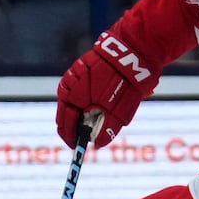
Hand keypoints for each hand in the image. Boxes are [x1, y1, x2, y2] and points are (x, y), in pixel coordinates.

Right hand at [56, 32, 156, 148]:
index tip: (78, 147)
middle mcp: (68, 87)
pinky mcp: (81, 66)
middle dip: (74, 125)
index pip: (64, 126)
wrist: (133, 52)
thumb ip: (106, 130)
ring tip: (92, 117)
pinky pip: (76, 86)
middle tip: (85, 134)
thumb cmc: (125, 84)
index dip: (71, 139)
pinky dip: (82, 97)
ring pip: (69, 100)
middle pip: (64, 114)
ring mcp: (73, 75)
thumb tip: (96, 145)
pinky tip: (93, 100)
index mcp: (72, 100)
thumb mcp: (119, 113)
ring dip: (78, 111)